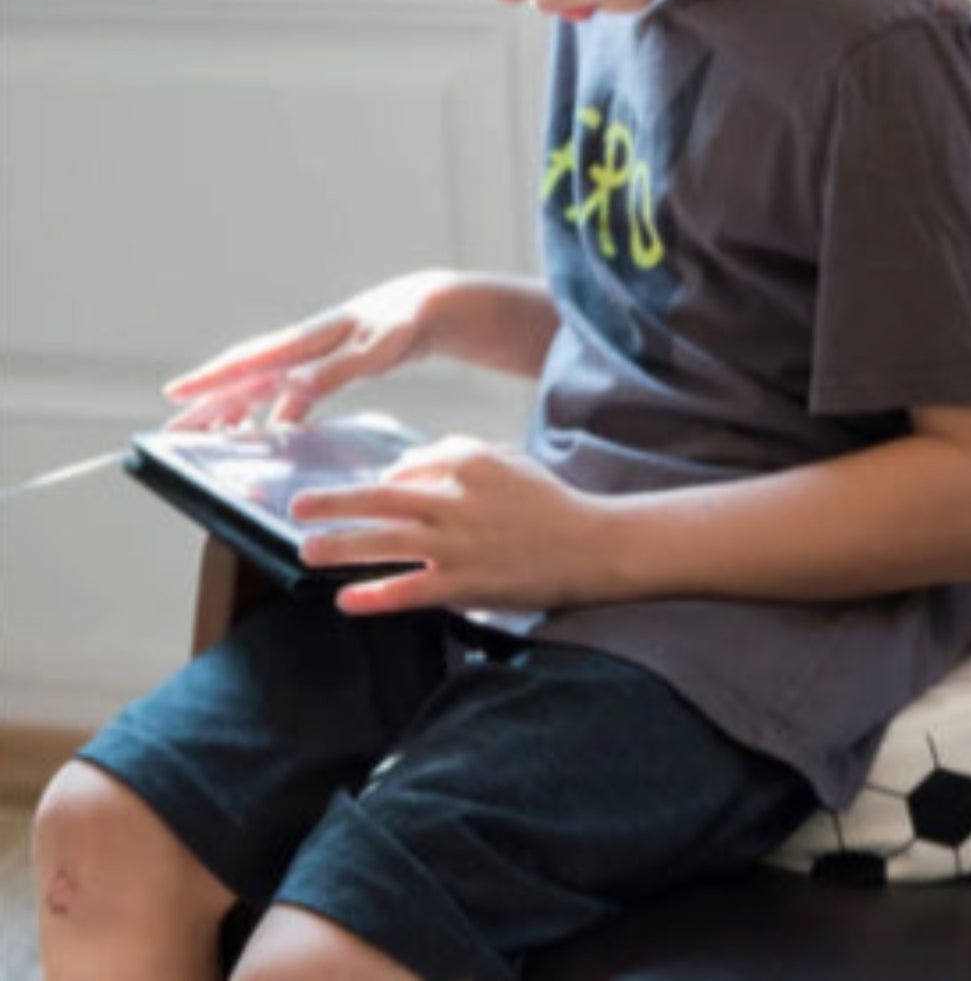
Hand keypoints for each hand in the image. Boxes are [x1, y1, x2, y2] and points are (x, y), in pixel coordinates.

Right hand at [162, 271, 455, 429]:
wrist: (427, 306)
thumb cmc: (402, 323)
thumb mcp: (374, 350)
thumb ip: (335, 369)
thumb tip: (292, 386)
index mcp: (306, 341)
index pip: (248, 362)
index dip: (211, 380)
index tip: (175, 394)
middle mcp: (301, 348)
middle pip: (245, 379)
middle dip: (209, 404)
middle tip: (174, 432)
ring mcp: (313, 357)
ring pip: (264, 387)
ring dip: (237, 411)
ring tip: (210, 437)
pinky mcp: (329, 367)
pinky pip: (292, 394)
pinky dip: (279, 414)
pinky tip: (273, 434)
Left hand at [289, 435, 612, 615]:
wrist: (592, 544)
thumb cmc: (547, 501)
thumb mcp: (506, 458)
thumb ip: (455, 453)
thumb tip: (402, 469)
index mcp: (469, 462)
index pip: (406, 468)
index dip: (378, 482)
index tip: (357, 497)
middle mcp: (458, 500)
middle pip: (381, 499)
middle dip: (334, 503)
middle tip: (298, 507)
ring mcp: (460, 544)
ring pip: (387, 543)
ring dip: (342, 546)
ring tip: (307, 551)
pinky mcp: (467, 583)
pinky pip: (411, 588)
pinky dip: (376, 594)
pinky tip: (347, 599)